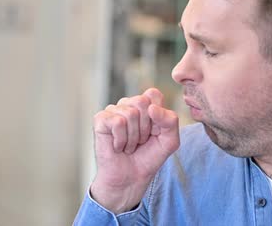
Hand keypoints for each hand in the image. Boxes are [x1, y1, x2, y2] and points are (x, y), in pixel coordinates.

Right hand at [90, 88, 179, 212]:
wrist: (131, 178)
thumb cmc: (149, 157)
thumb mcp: (170, 140)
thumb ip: (170, 121)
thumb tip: (152, 108)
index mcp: (146, 105)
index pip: (153, 94)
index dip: (157, 114)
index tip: (155, 131)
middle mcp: (129, 104)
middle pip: (142, 102)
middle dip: (146, 127)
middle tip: (141, 140)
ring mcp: (113, 111)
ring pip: (130, 113)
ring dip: (133, 137)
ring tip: (130, 145)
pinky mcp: (101, 119)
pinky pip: (117, 122)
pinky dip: (121, 139)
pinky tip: (119, 147)